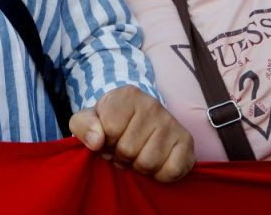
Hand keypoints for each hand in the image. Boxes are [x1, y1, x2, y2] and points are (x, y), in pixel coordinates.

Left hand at [69, 86, 193, 182]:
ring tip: (137, 155)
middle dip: (121, 157)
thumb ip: (83, 126)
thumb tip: (96, 141)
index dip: (105, 143)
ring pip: (148, 163)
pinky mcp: (187, 141)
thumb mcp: (87, 119)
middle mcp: (152, 104)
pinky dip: (159, 175)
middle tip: (123, 150)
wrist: (138, 122)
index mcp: (127, 95)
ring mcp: (172, 122)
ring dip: (138, 167)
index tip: (108, 138)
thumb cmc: (110, 122)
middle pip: (128, 150)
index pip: (109, 131)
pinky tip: (155, 162)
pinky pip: (171, 171)